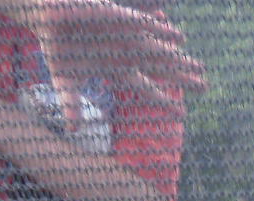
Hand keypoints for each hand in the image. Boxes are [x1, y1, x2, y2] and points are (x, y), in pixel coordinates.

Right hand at [19, 0, 205, 124]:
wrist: (49, 18)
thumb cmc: (58, 48)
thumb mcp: (63, 79)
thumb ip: (70, 103)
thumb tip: (71, 129)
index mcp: (118, 72)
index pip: (147, 90)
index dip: (164, 102)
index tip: (182, 113)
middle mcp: (128, 55)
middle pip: (162, 70)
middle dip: (183, 78)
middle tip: (204, 88)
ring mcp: (127, 37)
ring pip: (160, 50)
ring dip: (179, 58)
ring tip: (200, 67)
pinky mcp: (120, 19)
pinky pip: (145, 26)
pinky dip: (161, 32)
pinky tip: (179, 38)